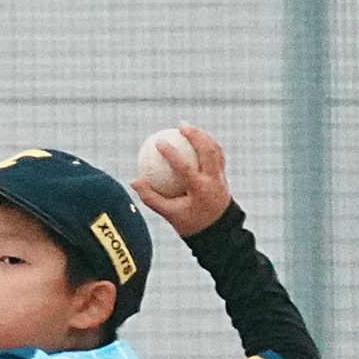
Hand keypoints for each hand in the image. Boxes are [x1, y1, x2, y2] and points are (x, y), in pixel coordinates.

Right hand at [132, 120, 232, 236]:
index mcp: (200, 190)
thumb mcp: (168, 214)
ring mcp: (221, 177)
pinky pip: (217, 154)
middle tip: (180, 126)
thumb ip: (151, 197)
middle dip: (195, 135)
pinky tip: (196, 139)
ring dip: (203, 136)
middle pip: (208, 151)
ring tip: (188, 128)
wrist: (218, 232)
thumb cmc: (190, 224)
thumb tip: (134, 181)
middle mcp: (214, 181)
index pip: (185, 168)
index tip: (158, 142)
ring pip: (215, 150)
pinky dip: (207, 144)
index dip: (171, 154)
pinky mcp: (224, 176)